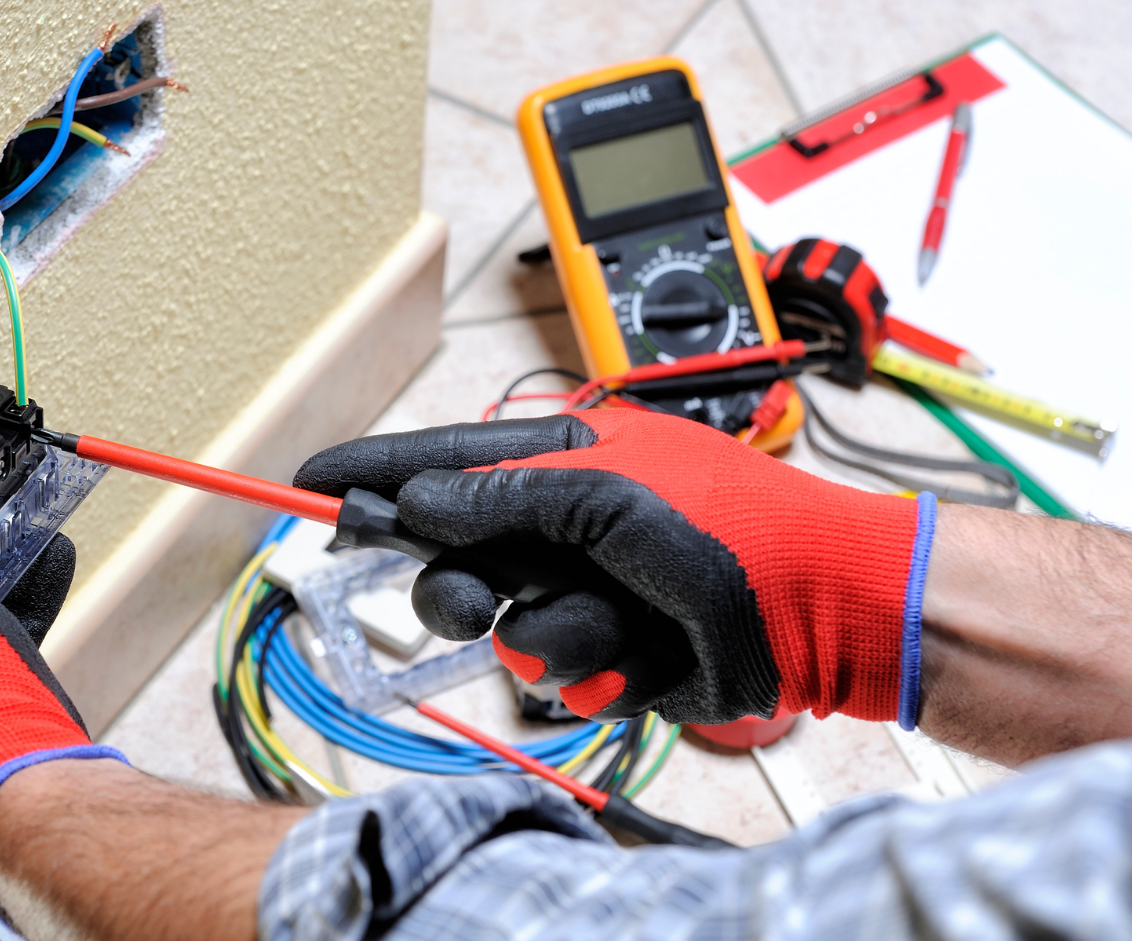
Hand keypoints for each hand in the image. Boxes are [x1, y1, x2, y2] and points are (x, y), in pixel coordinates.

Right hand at [295, 409, 932, 726]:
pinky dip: (598, 668)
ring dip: (557, 634)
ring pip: (504, 628)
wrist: (822, 608)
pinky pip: (556, 671)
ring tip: (617, 623)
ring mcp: (586, 588)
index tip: (309, 478)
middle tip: (475, 601)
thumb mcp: (606, 495)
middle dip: (461, 587)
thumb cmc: (733, 527)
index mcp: (562, 459)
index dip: (375, 471)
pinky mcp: (609, 650)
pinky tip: (646, 653)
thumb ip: (500, 497)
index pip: (443, 459)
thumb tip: (419, 499)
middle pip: (454, 557)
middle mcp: (565, 523)